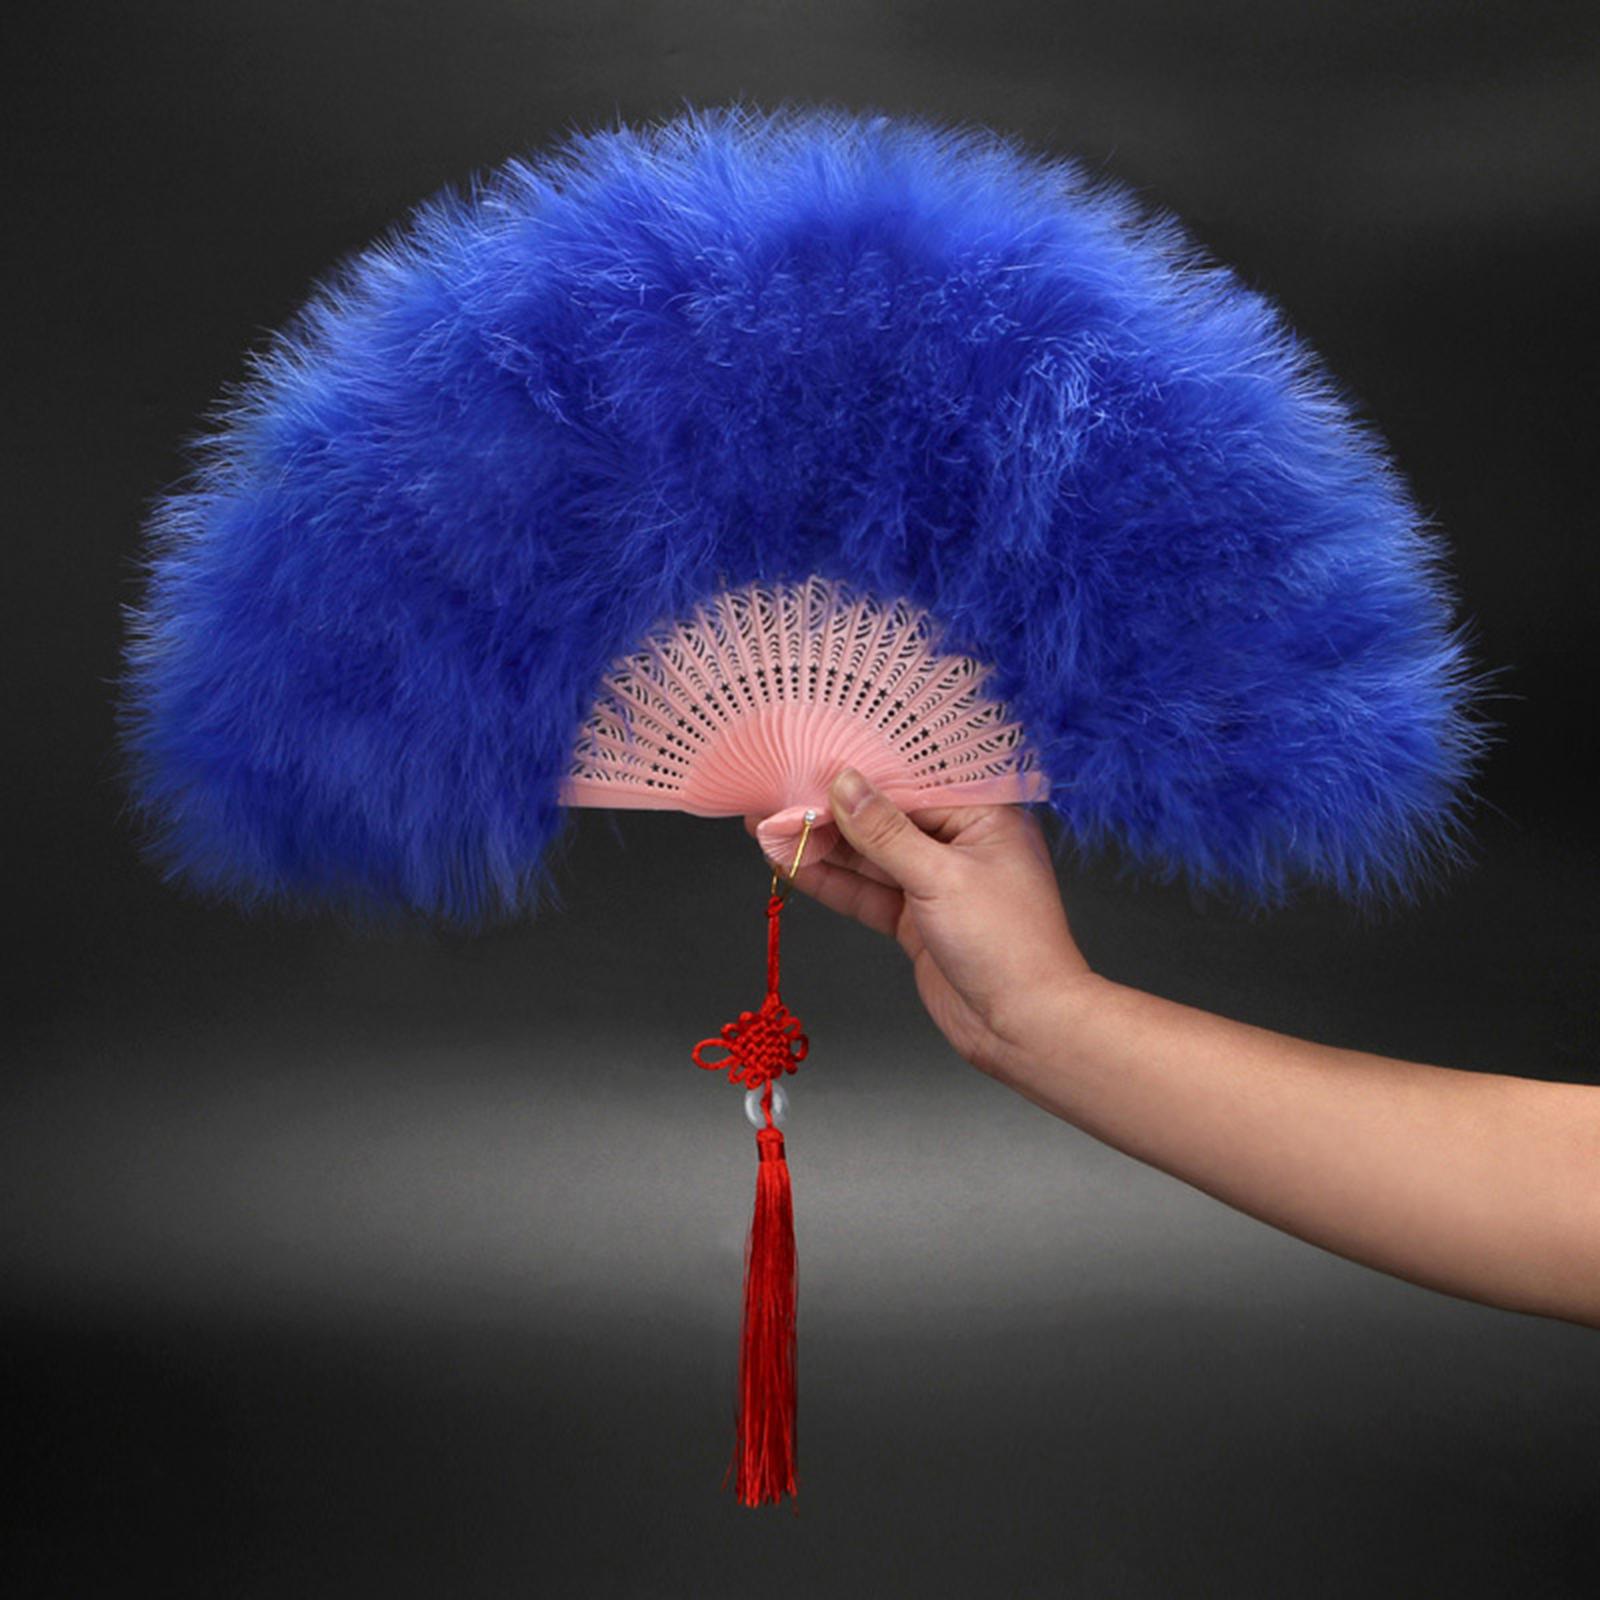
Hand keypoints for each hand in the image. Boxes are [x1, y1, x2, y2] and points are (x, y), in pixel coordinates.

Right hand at [747, 767, 1095, 1076]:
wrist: (1024, 1027)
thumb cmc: (1010, 947)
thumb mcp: (941, 877)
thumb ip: (885, 832)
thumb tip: (846, 785)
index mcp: (984, 815)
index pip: (912, 781)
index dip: (860, 772)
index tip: (814, 760)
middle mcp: (960, 843)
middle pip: (884, 817)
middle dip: (831, 809)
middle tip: (778, 795)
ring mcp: (936, 883)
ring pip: (869, 856)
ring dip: (820, 845)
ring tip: (769, 827)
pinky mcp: (916, 920)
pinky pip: (866, 892)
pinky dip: (830, 881)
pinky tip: (792, 866)